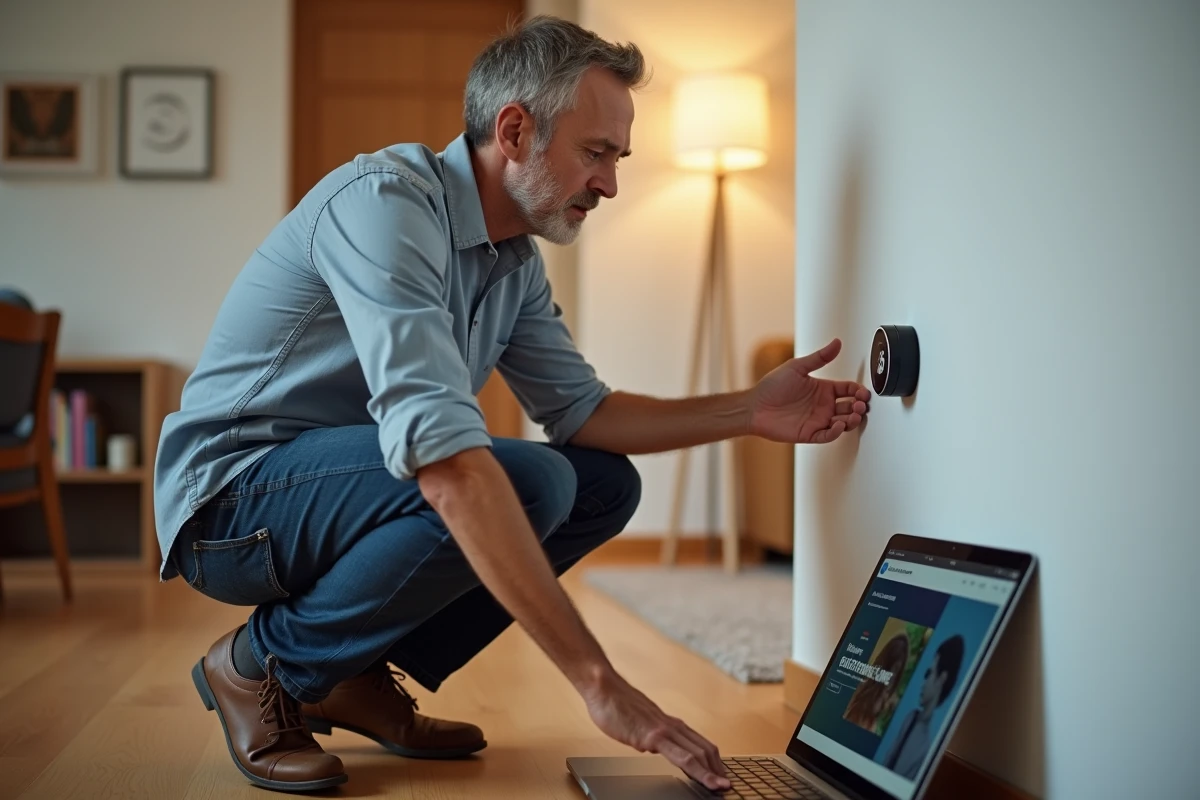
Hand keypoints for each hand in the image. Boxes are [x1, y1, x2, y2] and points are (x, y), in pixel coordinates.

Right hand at [582, 670, 730, 791]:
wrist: (604, 688)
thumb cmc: (617, 704)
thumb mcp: (639, 723)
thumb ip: (649, 734)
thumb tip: (650, 745)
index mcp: (670, 724)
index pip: (700, 744)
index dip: (714, 761)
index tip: (721, 775)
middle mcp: (672, 726)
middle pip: (705, 749)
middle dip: (719, 769)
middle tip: (728, 786)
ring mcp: (664, 731)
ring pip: (697, 754)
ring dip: (713, 772)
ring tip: (723, 787)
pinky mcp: (653, 736)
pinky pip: (680, 756)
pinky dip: (696, 769)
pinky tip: (703, 780)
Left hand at [749, 338, 870, 443]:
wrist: (754, 406)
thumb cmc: (772, 386)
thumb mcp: (797, 367)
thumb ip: (820, 357)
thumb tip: (836, 343)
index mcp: (822, 389)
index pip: (847, 390)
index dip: (857, 391)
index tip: (863, 392)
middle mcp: (822, 405)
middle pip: (849, 407)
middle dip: (858, 406)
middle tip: (860, 404)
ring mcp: (817, 420)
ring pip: (842, 423)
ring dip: (851, 420)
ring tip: (853, 414)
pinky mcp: (809, 433)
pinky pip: (827, 435)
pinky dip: (835, 432)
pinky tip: (838, 425)